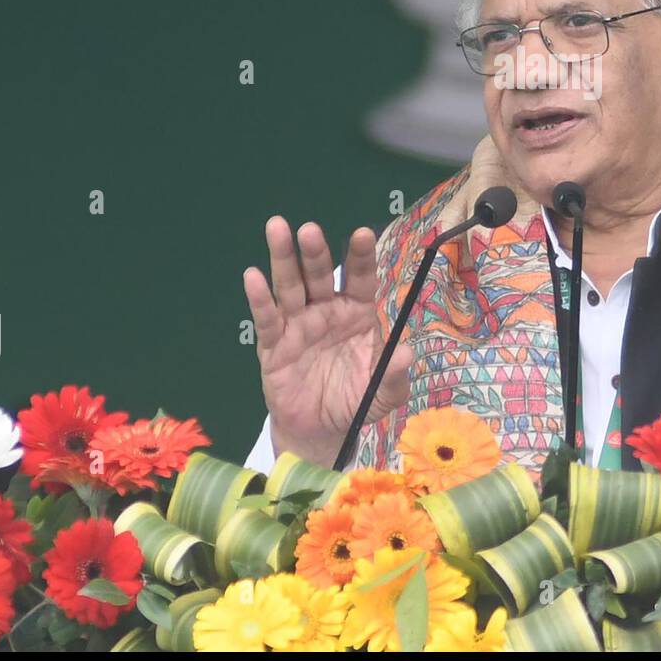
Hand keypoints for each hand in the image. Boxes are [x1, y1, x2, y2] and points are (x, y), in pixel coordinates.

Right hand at [244, 217, 413, 467]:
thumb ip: (394, 374)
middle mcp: (326, 310)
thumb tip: (407, 353)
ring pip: (290, 286)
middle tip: (309, 229)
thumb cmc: (356, 401)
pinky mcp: (273, 346)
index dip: (360, 256)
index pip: (360, 278)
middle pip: (320, 275)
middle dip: (315, 251)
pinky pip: (268, 319)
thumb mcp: (383, 393)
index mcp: (356, 312)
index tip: (363, 233)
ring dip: (284, 258)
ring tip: (277, 229)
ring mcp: (298, 325)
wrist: (322, 431)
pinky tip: (253, 276)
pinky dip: (260, 298)